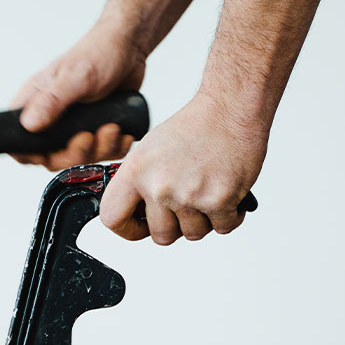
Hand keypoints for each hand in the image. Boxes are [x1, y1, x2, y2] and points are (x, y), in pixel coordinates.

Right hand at [11, 23, 146, 168]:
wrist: (130, 48)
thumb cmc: (99, 53)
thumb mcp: (75, 77)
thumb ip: (52, 101)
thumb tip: (28, 125)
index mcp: (36, 103)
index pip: (19, 141)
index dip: (30, 155)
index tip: (50, 153)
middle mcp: (52, 118)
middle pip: (52, 158)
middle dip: (74, 153)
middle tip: (90, 136)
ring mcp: (74, 127)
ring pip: (79, 158)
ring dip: (100, 150)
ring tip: (113, 128)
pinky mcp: (96, 130)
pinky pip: (102, 153)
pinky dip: (114, 148)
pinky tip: (123, 133)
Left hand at [100, 91, 265, 243]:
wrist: (232, 108)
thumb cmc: (196, 126)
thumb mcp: (151, 150)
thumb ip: (141, 184)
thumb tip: (139, 216)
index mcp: (136, 171)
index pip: (112, 217)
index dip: (128, 229)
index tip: (140, 227)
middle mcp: (159, 185)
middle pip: (161, 236)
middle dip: (176, 227)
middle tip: (187, 206)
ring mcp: (188, 195)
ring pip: (193, 234)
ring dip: (204, 220)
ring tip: (208, 191)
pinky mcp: (219, 200)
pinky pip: (221, 228)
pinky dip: (229, 217)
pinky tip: (227, 195)